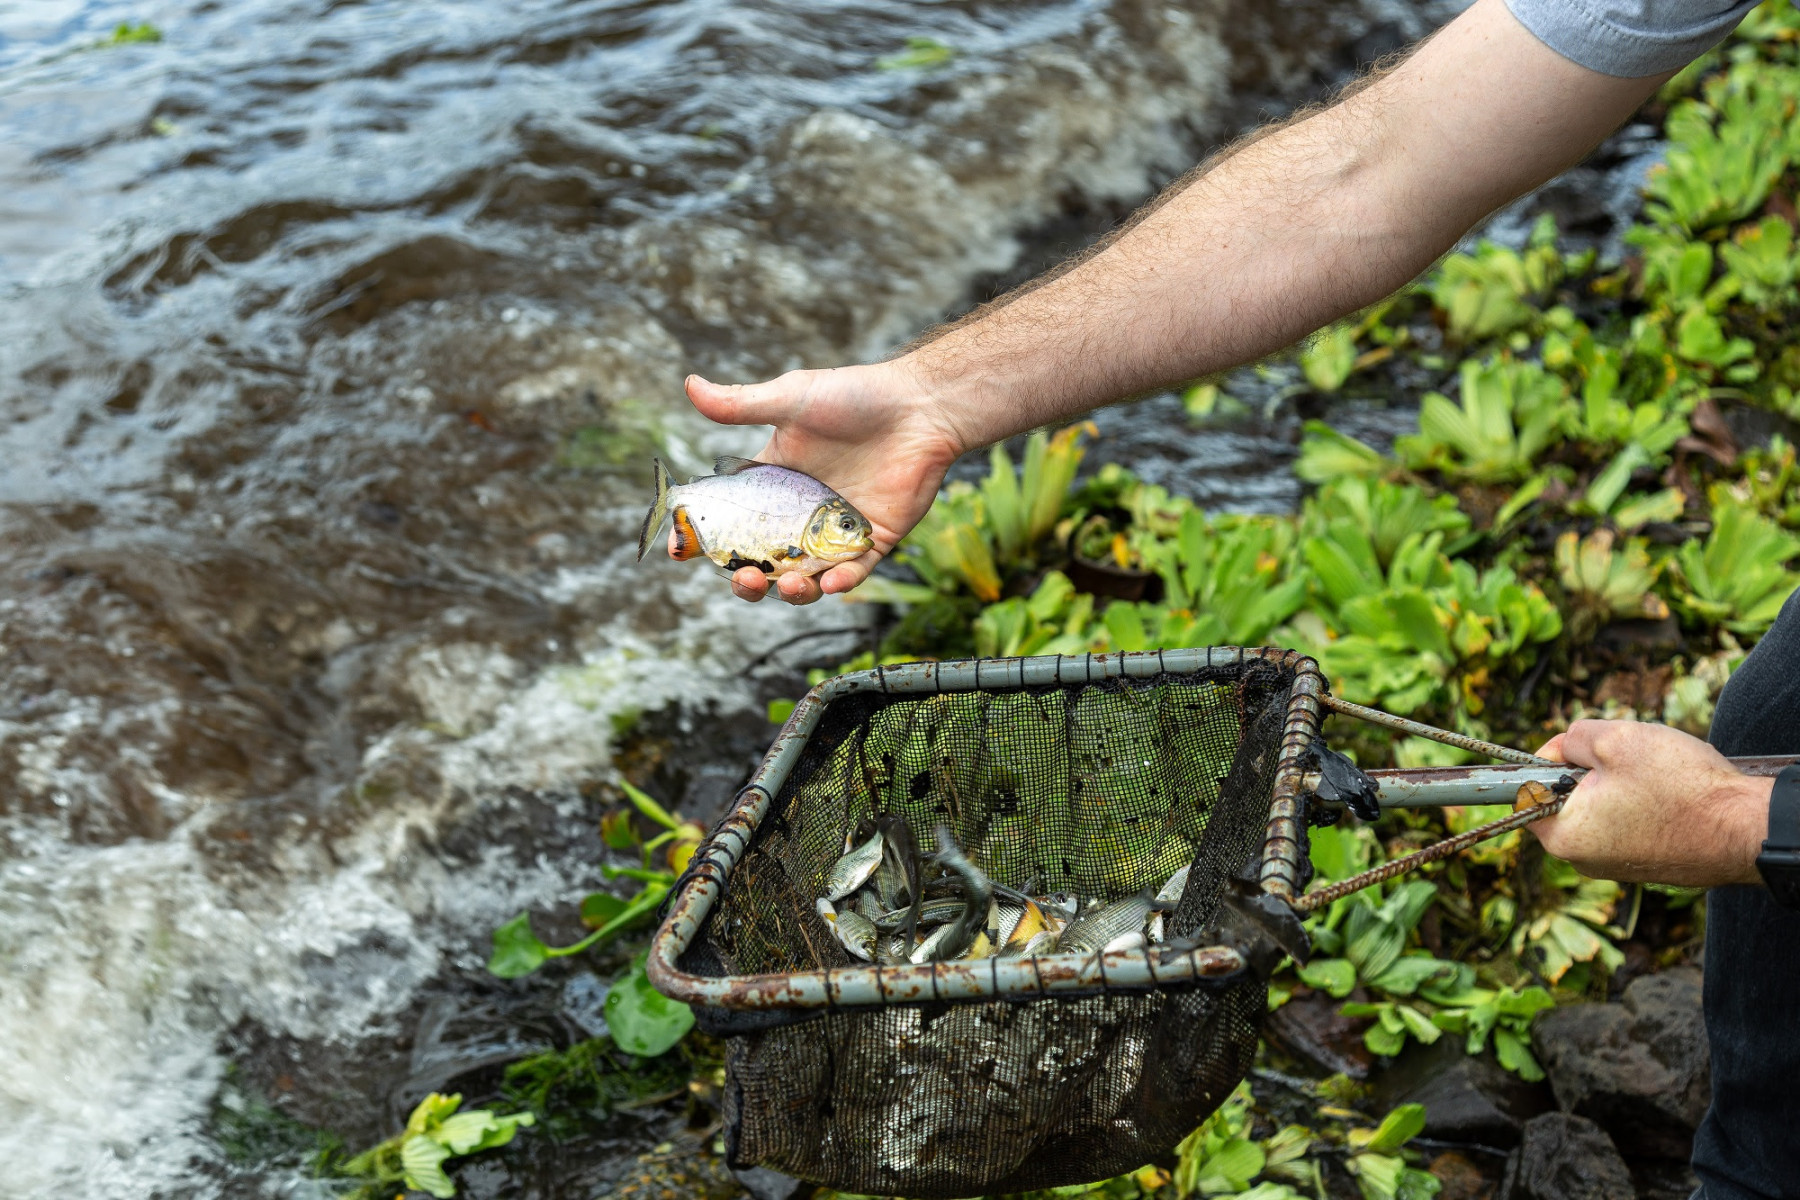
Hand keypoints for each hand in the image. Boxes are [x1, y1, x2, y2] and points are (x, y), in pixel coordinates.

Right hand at [677, 359, 964, 603]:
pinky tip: (830, 582)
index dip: (704, 537)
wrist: (920, 406)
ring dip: (790, 590)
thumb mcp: (791, 398)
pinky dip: (840, 582)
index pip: (731, 519)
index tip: (680, 549)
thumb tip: (689, 385)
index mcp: (774, 483)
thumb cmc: (856, 396)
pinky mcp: (874, 540)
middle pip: (763, 560)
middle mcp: (801, 513)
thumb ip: (741, 403)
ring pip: (805, 576)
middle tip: (742, 577)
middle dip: (746, 578)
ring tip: (785, 586)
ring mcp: (837, 531)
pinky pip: (854, 573)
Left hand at [1531, 719, 1768, 887]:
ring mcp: (1616, 867)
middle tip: (1625, 758)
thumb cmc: (1681, 787)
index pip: (1529, 792)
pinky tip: (1669, 795)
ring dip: (1619, 785)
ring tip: (1655, 777)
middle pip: (1567, 799)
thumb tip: (1562, 748)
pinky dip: (1643, 804)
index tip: (1577, 748)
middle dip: (1589, 771)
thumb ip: (1573, 737)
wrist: (1746, 829)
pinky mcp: (1646, 866)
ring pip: (1600, 809)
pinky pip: (1629, 823)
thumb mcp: (1616, 739)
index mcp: (1563, 836)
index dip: (1549, 760)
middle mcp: (1583, 860)